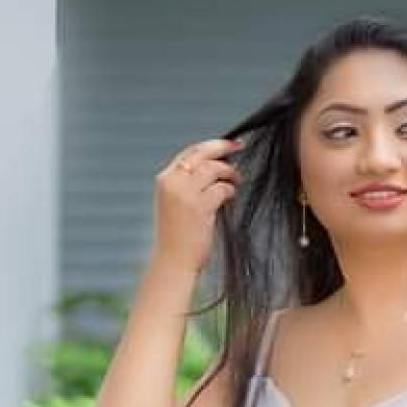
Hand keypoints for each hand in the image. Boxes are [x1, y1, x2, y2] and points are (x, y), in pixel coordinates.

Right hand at [153, 137, 243, 276]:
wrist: (173, 261)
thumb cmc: (178, 236)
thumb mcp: (177, 203)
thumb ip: (189, 183)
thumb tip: (216, 166)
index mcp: (165, 179)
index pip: (190, 152)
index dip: (211, 146)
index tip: (229, 144)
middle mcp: (173, 182)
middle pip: (203, 154)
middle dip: (223, 147)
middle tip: (241, 146)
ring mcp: (185, 194)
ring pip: (214, 169)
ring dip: (230, 173)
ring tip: (237, 180)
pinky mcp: (198, 207)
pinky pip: (221, 188)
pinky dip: (230, 190)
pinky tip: (232, 195)